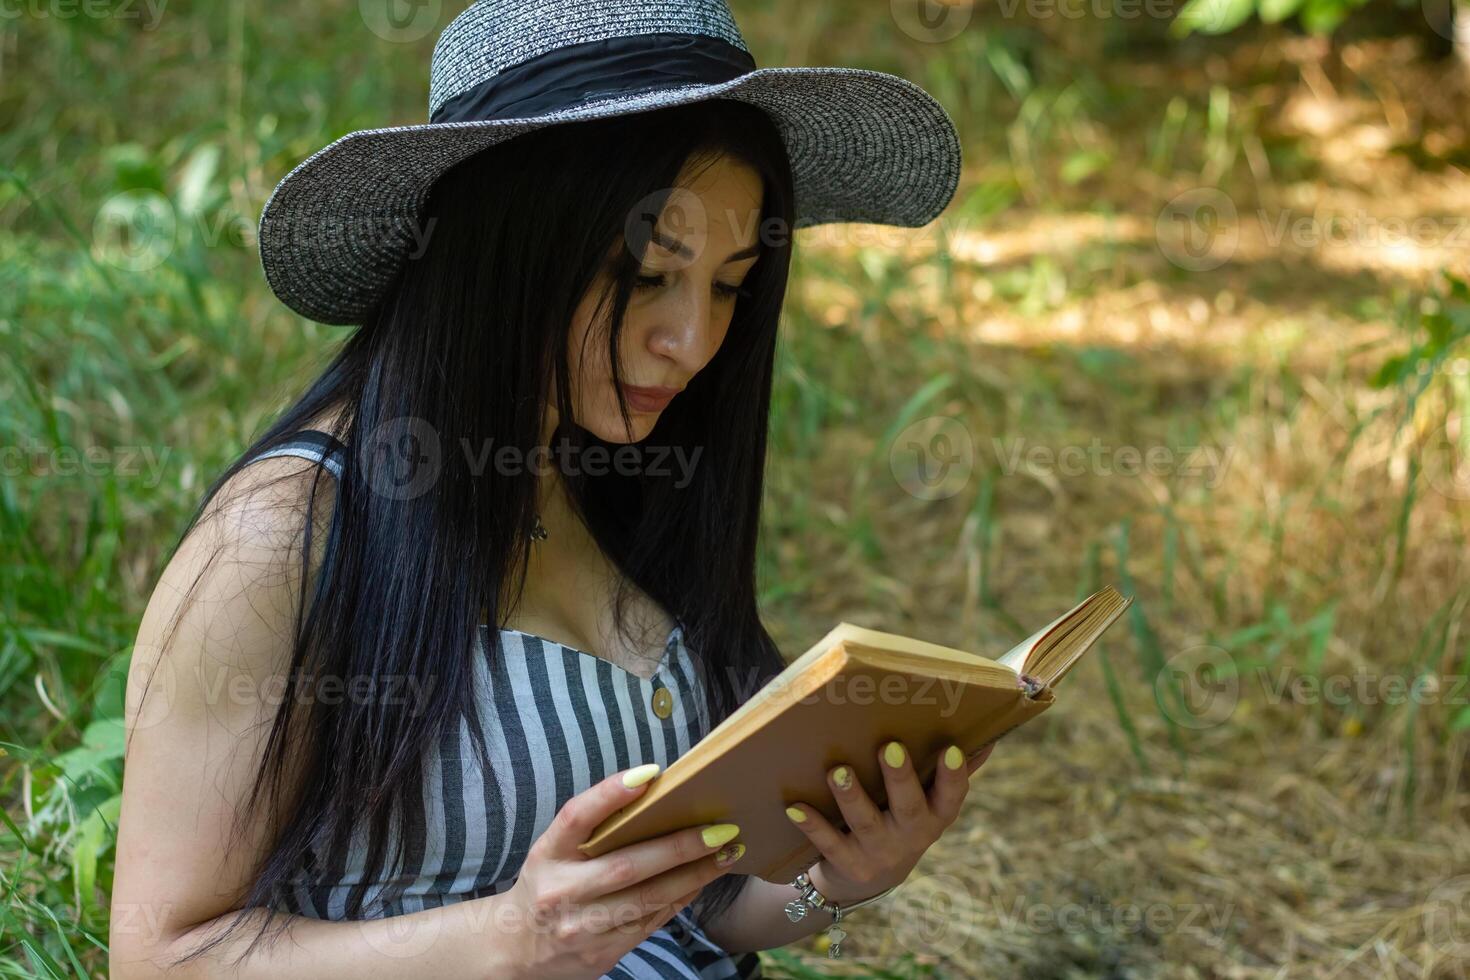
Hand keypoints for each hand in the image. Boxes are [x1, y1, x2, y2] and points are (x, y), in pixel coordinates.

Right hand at [497, 764, 747, 978]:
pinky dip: (680, 899)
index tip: (650, 773)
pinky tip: (701, 881)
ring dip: (693, 876)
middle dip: (679, 847)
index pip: (576, 817)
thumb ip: (592, 826)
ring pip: (647, 899)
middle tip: (721, 829)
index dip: (611, 793)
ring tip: (726, 853)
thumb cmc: (547, 885)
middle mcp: (561, 891)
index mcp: (548, 855)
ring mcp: (582, 927)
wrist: (514, 949)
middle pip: (626, 865)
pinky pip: (650, 923)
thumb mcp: (553, 850)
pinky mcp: (601, 953)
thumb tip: (652, 789)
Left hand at [784, 742, 994, 903]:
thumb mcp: (931, 802)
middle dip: (900, 778)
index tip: (950, 748)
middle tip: (891, 747)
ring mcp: (880, 851)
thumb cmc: (903, 818)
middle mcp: (912, 835)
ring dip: (851, 795)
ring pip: (865, 822)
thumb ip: (955, 772)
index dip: (953, 774)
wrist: (870, 875)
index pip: (952, 795)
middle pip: (909, 806)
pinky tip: (795, 807)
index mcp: (936, 815)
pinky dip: (812, 825)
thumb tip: (989, 736)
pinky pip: (829, 842)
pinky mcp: (849, 864)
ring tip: (838, 771)